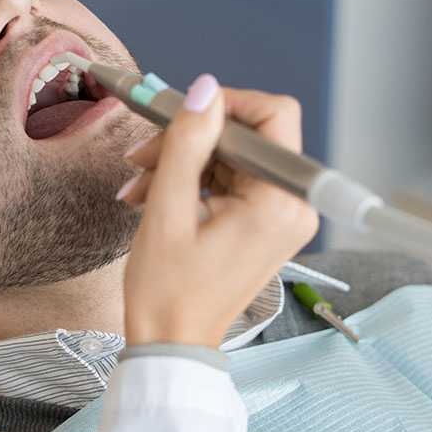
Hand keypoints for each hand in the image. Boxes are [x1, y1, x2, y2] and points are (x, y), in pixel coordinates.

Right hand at [119, 74, 318, 347]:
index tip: (180, 115)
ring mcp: (280, 216)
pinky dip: (192, 180)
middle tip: (143, 154)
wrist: (171, 342)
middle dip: (192, 139)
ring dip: (184, 161)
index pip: (272, 115)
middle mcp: (292, 205)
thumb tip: (204, 89)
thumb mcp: (167, 210)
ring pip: (233, 156)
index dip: (223, 105)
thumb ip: (187, 143)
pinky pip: (230, 181)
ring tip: (139, 183)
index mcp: (279, 202)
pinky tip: (154, 194)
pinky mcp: (263, 224)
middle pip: (247, 136)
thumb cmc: (168, 292)